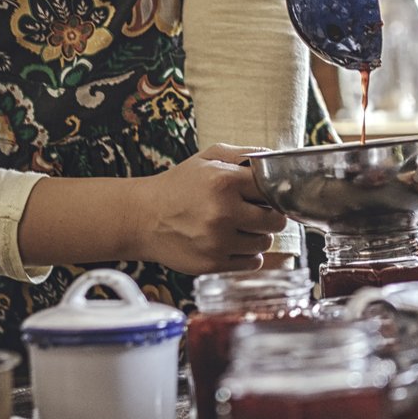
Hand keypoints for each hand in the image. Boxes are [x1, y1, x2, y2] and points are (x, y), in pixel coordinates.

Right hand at [131, 144, 285, 274]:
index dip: (272, 193)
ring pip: (265, 243)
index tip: (265, 196)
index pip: (272, 190)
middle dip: (270, 217)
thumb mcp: (207, 158)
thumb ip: (243, 154)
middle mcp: (223, 212)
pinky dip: (247, 255)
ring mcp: (217, 241)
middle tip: (255, 214)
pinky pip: (252, 263)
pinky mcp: (212, 264)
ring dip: (257, 237)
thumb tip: (274, 159)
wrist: (142, 218)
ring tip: (239, 228)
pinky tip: (233, 243)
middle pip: (276, 221)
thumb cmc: (178, 186)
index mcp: (224, 181)